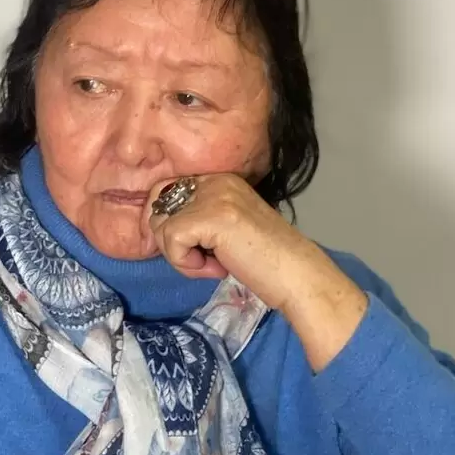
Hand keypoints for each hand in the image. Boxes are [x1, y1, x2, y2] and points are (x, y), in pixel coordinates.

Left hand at [146, 173, 368, 370]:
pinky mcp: (210, 217)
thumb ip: (199, 219)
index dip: (167, 225)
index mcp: (219, 180)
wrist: (297, 275)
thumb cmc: (266, 261)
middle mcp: (215, 181)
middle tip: (200, 260)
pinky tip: (215, 269)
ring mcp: (213, 196)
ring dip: (181, 257)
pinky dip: (185, 264)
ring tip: (212, 266)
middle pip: (157, 207)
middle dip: (170, 241)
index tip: (189, 250)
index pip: (165, 191)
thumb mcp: (227, 228)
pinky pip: (172, 241)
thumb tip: (157, 227)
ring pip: (162, 227)